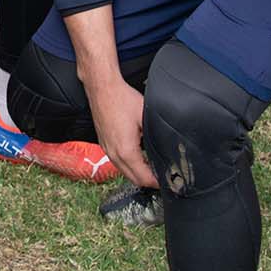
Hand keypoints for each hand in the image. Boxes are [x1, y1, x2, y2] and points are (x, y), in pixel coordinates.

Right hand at [80, 67, 155, 187]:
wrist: (102, 88)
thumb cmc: (122, 99)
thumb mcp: (146, 117)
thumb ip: (157, 135)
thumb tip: (168, 147)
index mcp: (126, 150)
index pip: (143, 178)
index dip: (157, 182)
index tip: (167, 181)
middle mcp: (114, 153)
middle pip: (133, 179)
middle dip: (148, 182)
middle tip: (162, 178)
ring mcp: (106, 149)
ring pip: (124, 172)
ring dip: (137, 174)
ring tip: (152, 170)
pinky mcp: (104, 143)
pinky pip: (117, 162)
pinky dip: (128, 166)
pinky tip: (138, 158)